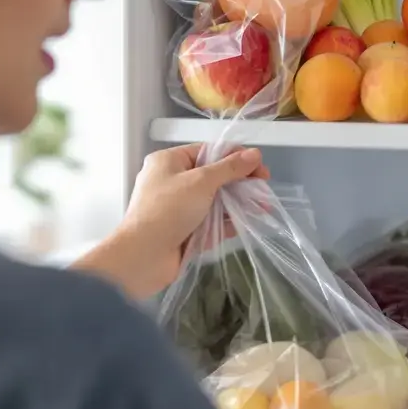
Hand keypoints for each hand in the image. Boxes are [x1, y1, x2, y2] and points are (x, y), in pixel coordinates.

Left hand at [75, 144, 269, 299]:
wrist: (143, 256)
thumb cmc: (168, 210)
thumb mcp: (201, 182)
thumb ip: (230, 168)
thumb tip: (255, 154)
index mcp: (169, 162)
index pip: (207, 152)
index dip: (235, 156)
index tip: (259, 166)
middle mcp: (172, 182)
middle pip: (213, 176)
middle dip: (240, 181)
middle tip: (264, 187)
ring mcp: (179, 209)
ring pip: (215, 200)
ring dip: (239, 202)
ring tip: (264, 206)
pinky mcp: (185, 232)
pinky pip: (212, 222)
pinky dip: (230, 221)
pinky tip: (251, 221)